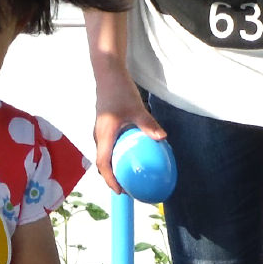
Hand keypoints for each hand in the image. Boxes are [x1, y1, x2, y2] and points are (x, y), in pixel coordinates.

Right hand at [91, 67, 165, 196]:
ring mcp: (101, 131)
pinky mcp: (105, 125)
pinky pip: (109, 146)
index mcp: (104, 135)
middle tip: (128, 188)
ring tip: (129, 175)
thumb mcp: (135, 107)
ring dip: (115, 167)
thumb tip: (162, 138)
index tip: (120, 191)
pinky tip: (132, 154)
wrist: (107, 72)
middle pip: (103, 163)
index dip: (110, 180)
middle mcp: (99, 135)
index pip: (103, 164)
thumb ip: (147, 124)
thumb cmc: (119, 88)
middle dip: (113, 178)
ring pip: (105, 155)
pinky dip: (117, 155)